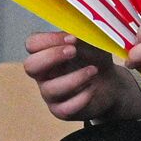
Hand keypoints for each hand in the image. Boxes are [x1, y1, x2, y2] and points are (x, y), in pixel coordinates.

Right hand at [24, 31, 140, 121]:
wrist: (111, 83)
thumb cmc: (96, 58)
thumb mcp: (92, 41)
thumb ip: (82, 32)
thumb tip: (76, 29)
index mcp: (46, 53)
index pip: (32, 44)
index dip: (50, 39)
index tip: (72, 37)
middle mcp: (44, 73)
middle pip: (30, 66)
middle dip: (52, 57)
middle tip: (73, 51)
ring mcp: (51, 93)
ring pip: (50, 89)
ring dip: (75, 78)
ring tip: (93, 70)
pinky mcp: (61, 111)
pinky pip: (65, 108)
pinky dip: (82, 97)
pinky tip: (92, 89)